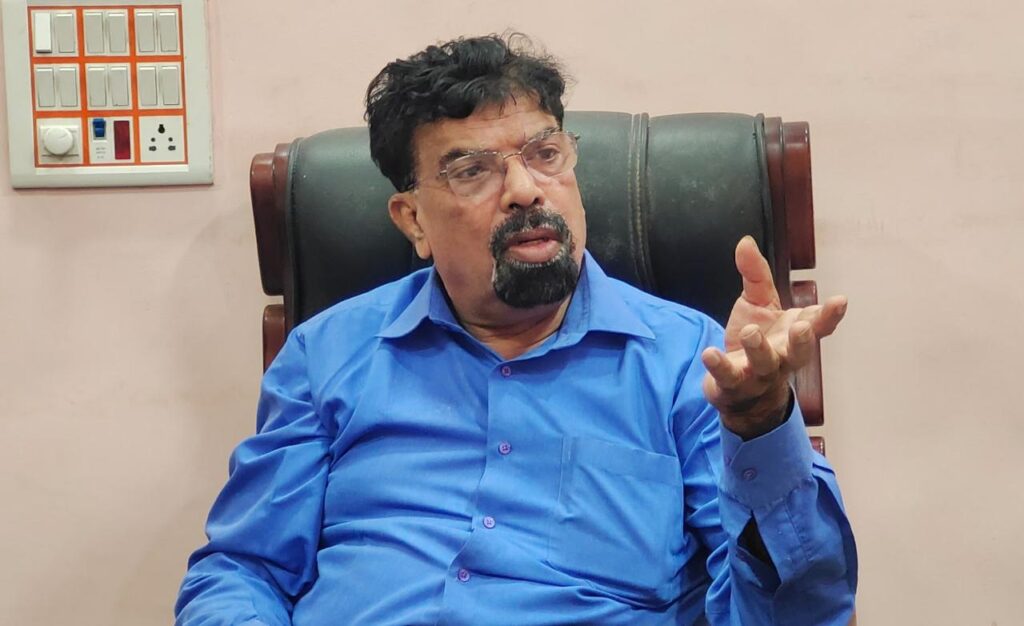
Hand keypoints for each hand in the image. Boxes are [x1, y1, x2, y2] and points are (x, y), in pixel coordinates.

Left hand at [701, 236, 847, 438]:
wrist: (736, 385)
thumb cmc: (756, 340)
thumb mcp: (756, 303)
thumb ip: (754, 275)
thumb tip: (745, 241)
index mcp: (794, 334)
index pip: (818, 325)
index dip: (830, 315)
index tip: (840, 301)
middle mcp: (783, 357)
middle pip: (799, 353)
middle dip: (803, 341)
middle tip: (802, 326)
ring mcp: (759, 374)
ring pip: (764, 365)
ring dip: (759, 349)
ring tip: (751, 332)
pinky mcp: (734, 385)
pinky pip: (728, 377)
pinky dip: (719, 366)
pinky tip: (710, 353)